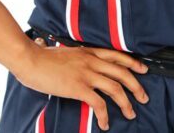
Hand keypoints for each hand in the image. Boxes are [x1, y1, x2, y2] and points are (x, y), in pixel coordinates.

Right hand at [13, 38, 150, 130]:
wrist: (30, 59)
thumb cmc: (42, 57)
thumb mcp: (65, 52)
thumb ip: (75, 57)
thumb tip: (79, 63)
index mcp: (88, 51)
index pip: (117, 55)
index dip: (133, 63)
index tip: (143, 69)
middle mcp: (91, 61)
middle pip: (122, 72)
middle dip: (136, 86)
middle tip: (143, 97)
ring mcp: (86, 74)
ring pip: (116, 88)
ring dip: (126, 102)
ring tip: (131, 113)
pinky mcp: (78, 87)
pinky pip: (99, 103)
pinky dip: (105, 115)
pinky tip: (105, 123)